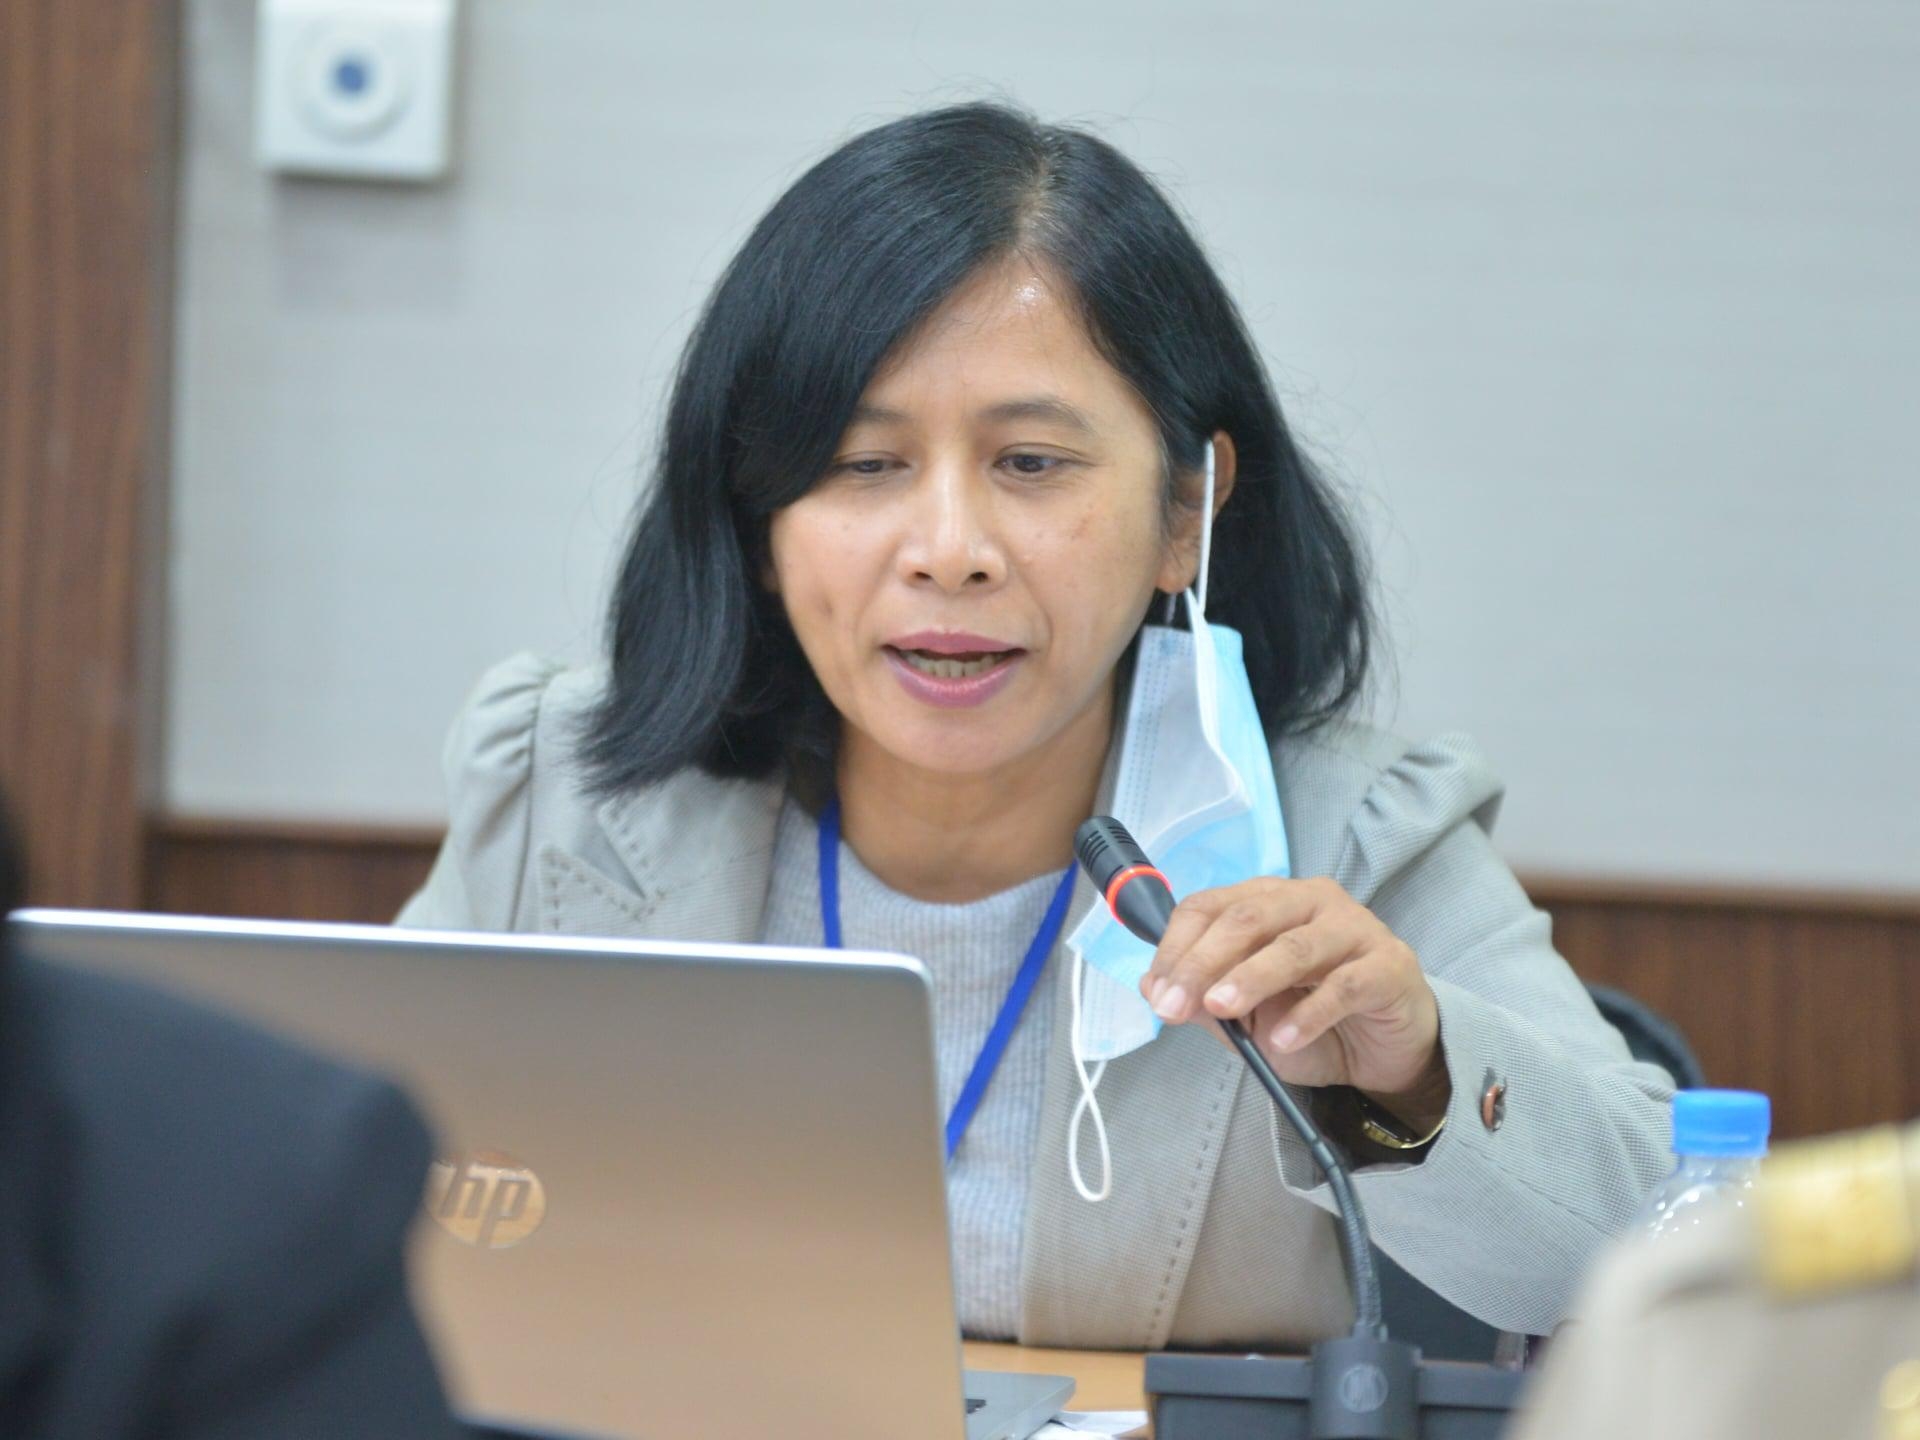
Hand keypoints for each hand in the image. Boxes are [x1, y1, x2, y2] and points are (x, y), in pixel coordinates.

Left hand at [1142, 876, 1449, 1129]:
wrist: (1384, 1050)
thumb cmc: (1311, 1021)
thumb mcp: (1247, 1016)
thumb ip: (1205, 999)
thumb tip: (1153, 987)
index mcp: (1267, 901)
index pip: (1209, 907)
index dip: (1177, 949)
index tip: (1158, 995)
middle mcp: (1309, 901)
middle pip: (1246, 919)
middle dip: (1202, 962)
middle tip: (1175, 1006)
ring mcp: (1353, 928)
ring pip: (1293, 946)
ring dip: (1250, 978)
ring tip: (1222, 1010)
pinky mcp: (1389, 965)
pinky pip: (1344, 986)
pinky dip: (1308, 1014)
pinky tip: (1283, 1041)